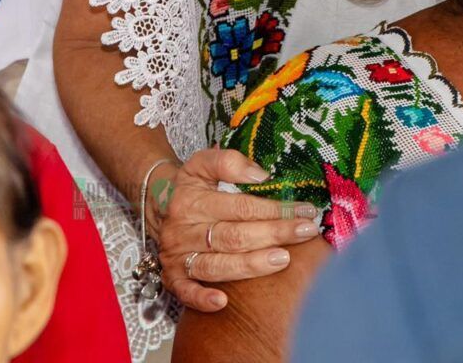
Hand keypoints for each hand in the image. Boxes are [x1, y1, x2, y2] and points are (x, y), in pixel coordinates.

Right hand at [153, 149, 320, 311]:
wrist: (157, 203)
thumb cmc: (190, 184)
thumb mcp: (203, 162)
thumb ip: (230, 162)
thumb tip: (260, 176)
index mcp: (193, 200)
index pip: (241, 207)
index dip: (275, 209)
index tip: (305, 210)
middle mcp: (184, 230)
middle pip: (234, 236)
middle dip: (274, 234)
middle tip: (306, 232)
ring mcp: (177, 256)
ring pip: (217, 265)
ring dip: (252, 265)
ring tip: (284, 259)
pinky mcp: (172, 277)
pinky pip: (185, 291)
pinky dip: (202, 298)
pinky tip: (223, 301)